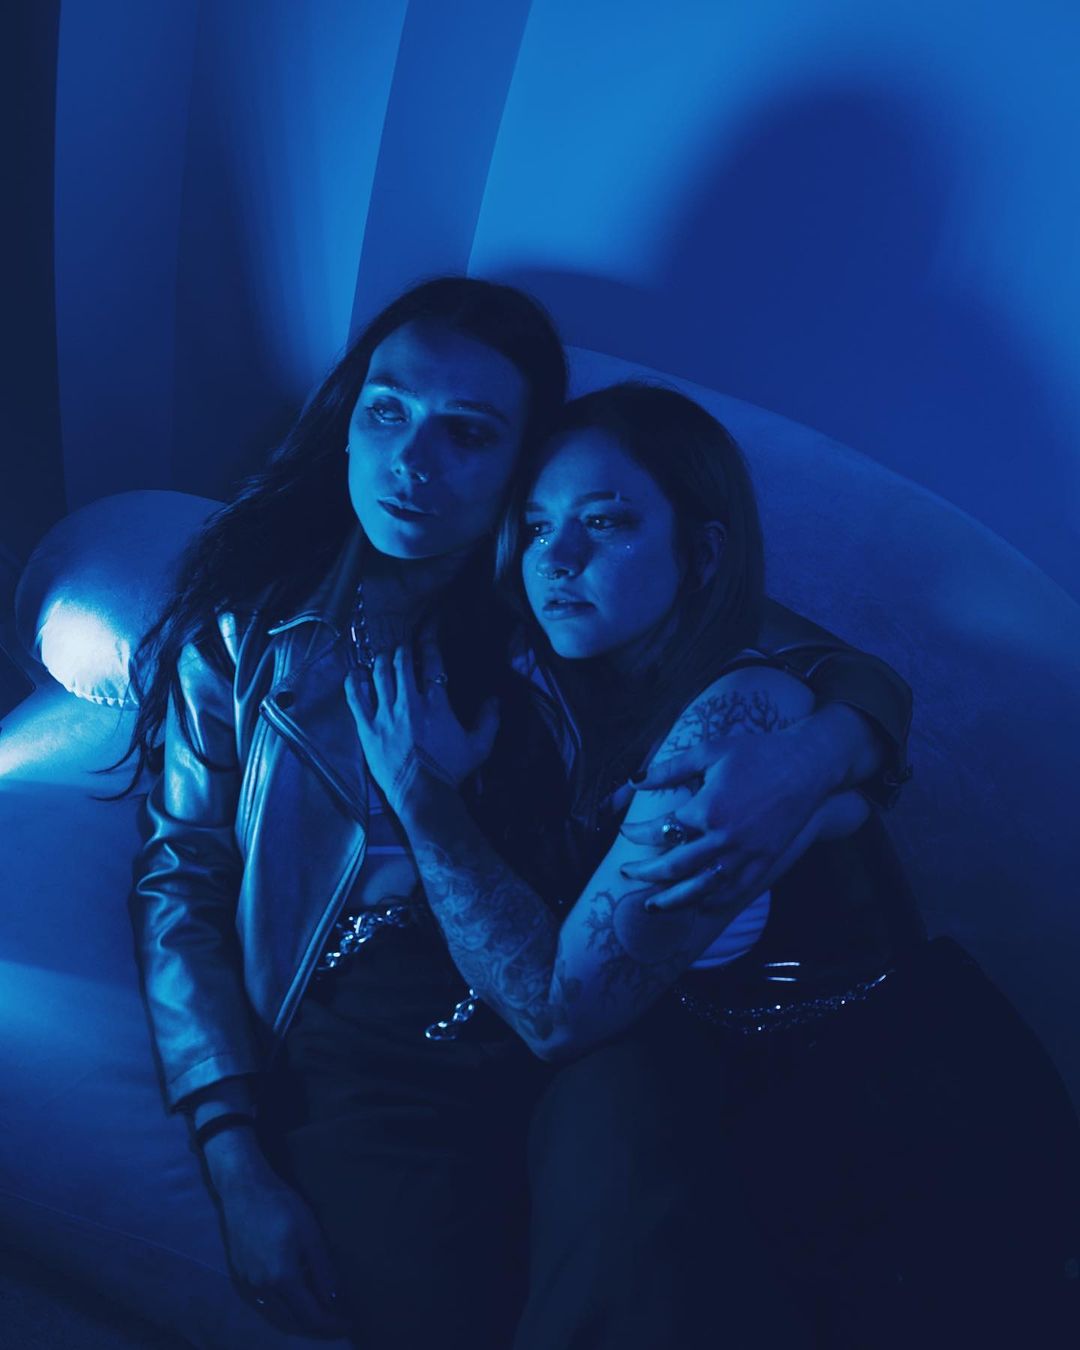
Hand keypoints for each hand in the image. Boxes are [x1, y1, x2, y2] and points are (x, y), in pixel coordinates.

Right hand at [204, 1131, 348, 1338]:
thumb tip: (334, 1300)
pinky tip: (296, 1295)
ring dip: (299, 1316)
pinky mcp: (240, 1276)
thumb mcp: (310, 1234)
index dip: (330, 1324)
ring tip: (321, 1310)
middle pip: (293, 1320)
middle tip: (338, 1320)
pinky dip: (283, 1306)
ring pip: (278, 1313)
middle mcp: (262, 1288)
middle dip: (317, 1324)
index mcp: (281, 1278)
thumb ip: (322, 1270)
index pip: (310, 1315)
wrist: (244, 1189)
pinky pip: (265, 1302)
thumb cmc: (282, 1205)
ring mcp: (248, 1284)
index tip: (348, 1324)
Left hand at [344, 625, 498, 816]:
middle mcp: (409, 703)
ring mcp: (385, 715)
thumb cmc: (451, 770)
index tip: (428, 630)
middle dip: (402, 648)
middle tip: (403, 644)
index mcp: (436, 703)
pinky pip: (356, 698)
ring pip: (379, 674)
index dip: (429, 640)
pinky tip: (355, 672)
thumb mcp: (479, 746)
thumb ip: (489, 720)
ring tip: (384, 655)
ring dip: (381, 659)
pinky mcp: (367, 728)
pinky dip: (354, 682)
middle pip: (401, 662)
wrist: (423, 795)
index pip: (431, 661)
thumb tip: (494, 699)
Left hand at [618, 729, 829, 910]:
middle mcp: (724, 838)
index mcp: (706, 809)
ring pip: (701, 888)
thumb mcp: (708, 752)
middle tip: (628, 874)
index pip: (659, 830)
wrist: (806, 765)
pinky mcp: (765, 862)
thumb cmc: (756, 753)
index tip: (626, 831)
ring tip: (653, 906)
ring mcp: (746, 854)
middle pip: (674, 867)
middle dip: (645, 874)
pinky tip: (697, 905)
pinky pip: (734, 892)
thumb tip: (634, 780)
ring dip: (673, 901)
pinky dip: (712, 902)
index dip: (637, 833)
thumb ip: (669, 769)